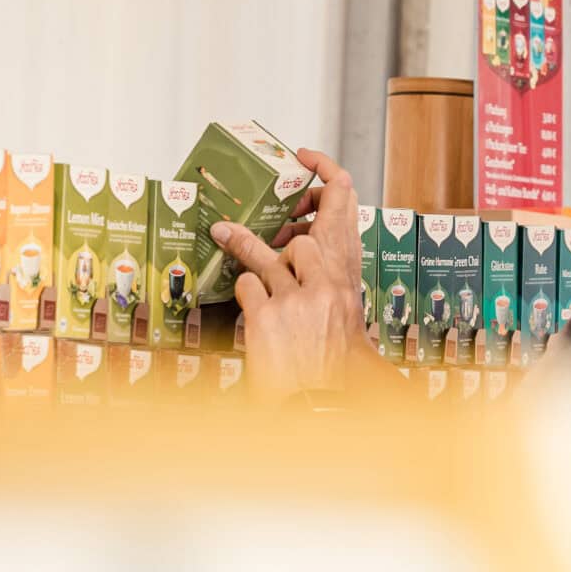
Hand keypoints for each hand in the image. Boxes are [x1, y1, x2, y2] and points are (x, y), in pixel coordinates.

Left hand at [216, 147, 370, 399]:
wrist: (320, 410)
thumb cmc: (333, 377)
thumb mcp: (347, 334)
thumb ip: (333, 301)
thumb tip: (317, 276)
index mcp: (347, 290)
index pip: (343, 214)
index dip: (327, 179)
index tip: (310, 161)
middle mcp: (325, 289)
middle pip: (300, 239)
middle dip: (279, 234)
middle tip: (260, 222)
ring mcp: (296, 301)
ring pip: (263, 256)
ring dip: (242, 245)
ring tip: (223, 231)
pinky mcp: (267, 316)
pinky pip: (248, 286)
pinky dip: (245, 293)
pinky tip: (246, 301)